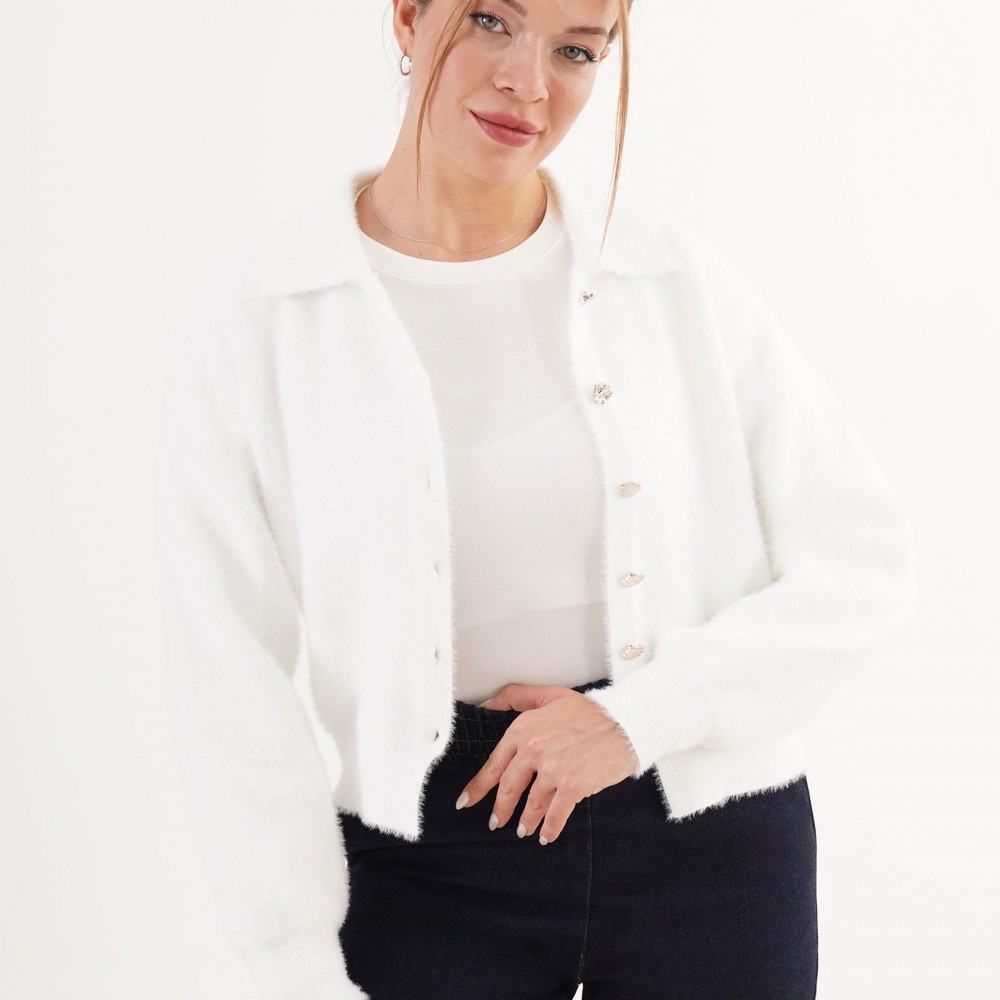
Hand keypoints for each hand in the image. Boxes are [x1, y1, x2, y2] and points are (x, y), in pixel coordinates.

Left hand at [455, 684, 639, 844]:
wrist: (624, 722)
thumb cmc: (589, 710)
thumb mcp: (548, 694)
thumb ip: (515, 697)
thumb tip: (487, 705)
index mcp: (524, 729)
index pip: (494, 764)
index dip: (478, 786)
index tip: (466, 800)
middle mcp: (534, 750)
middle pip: (508, 788)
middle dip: (500, 810)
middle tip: (495, 822)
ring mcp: (553, 770)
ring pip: (531, 804)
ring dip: (525, 821)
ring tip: (523, 830)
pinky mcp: (573, 786)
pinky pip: (556, 814)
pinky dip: (550, 828)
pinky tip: (546, 835)